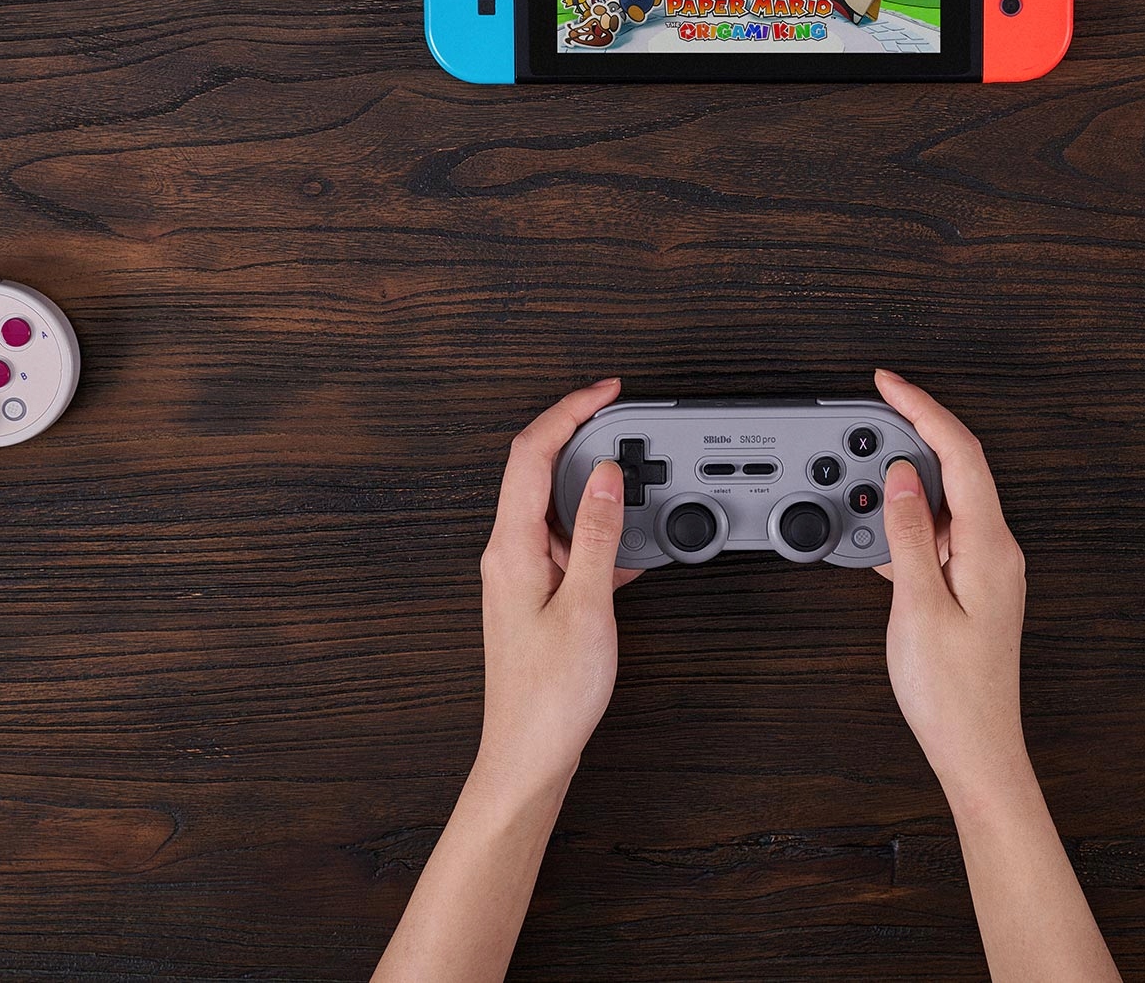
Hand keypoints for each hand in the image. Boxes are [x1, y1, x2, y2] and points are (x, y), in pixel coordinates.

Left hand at [475, 379, 641, 794]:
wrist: (529, 754)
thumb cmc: (549, 696)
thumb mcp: (585, 606)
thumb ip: (595, 534)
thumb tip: (606, 475)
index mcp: (510, 547)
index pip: (530, 453)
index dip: (568, 411)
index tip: (606, 391)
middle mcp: (508, 553)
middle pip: (537, 469)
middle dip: (582, 437)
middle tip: (625, 421)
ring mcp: (520, 573)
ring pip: (555, 506)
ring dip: (593, 486)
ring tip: (636, 481)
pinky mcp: (536, 594)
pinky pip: (566, 542)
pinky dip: (598, 530)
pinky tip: (629, 546)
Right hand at [872, 369, 1031, 796]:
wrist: (976, 747)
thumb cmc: (952, 692)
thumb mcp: (918, 605)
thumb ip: (910, 533)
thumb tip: (904, 477)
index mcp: (989, 546)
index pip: (961, 453)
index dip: (924, 408)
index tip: (889, 383)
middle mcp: (996, 550)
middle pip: (957, 468)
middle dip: (912, 435)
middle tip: (866, 420)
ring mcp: (986, 567)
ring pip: (944, 501)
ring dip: (904, 483)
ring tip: (862, 481)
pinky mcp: (972, 586)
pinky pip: (939, 534)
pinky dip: (906, 523)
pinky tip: (877, 536)